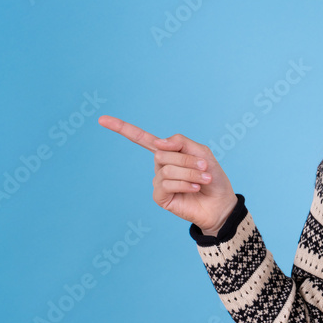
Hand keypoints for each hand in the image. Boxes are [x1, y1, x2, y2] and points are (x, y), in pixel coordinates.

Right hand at [98, 115, 237, 234]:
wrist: (221, 203)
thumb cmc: (212, 177)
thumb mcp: (201, 152)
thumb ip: (180, 142)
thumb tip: (157, 142)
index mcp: (168, 153)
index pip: (142, 139)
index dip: (122, 128)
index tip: (101, 119)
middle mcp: (160, 166)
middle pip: (162, 153)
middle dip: (187, 160)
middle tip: (204, 167)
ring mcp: (158, 182)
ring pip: (167, 169)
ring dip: (190, 173)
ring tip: (204, 180)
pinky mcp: (160, 197)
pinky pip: (167, 184)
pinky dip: (185, 184)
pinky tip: (195, 188)